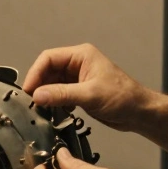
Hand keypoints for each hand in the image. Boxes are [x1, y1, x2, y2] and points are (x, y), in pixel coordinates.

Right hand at [23, 44, 152, 131]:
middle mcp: (77, 64)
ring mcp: (78, 78)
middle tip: (33, 103)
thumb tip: (38, 95)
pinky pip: (59, 94)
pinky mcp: (79, 92)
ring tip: (43, 109)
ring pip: (52, 84)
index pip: (48, 58)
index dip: (35, 73)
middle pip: (48, 71)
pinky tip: (57, 112)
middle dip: (40, 86)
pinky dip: (55, 103)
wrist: (139, 113)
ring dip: (47, 96)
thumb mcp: (90, 95)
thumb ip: (62, 94)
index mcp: (81, 56)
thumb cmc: (123, 97)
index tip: (28, 91)